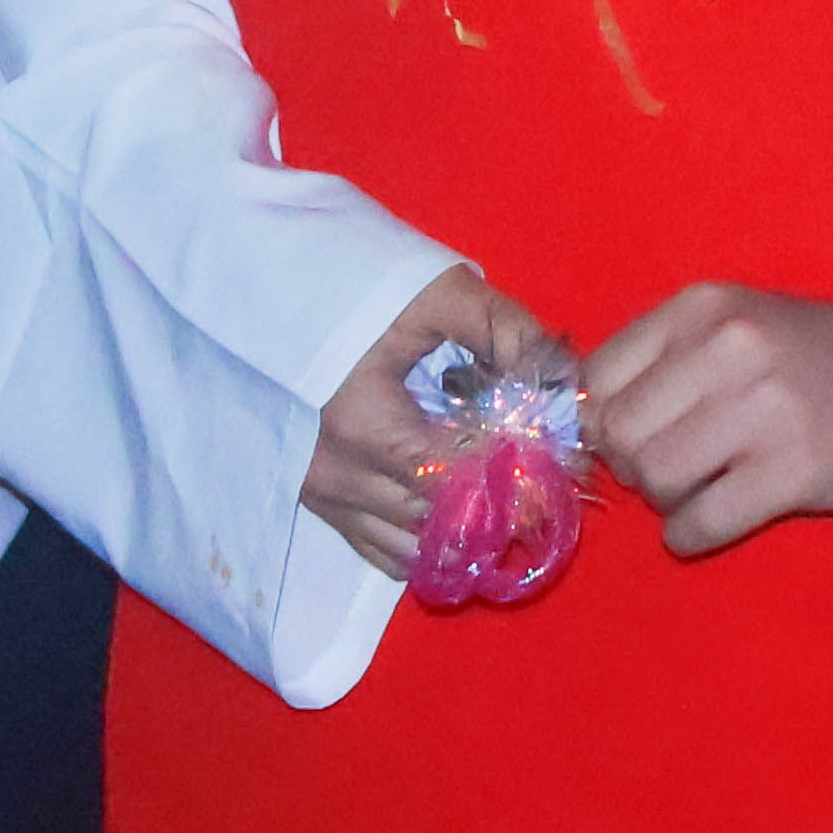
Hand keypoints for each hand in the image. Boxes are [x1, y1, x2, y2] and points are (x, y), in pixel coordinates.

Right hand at [307, 269, 577, 589]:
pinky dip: (424, 541)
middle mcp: (337, 477)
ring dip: (463, 535)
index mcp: (365, 427)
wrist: (266, 283)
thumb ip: (508, 333)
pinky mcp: (312, 499)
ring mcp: (319, 495)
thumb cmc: (353, 281)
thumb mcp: (439, 292)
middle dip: (502, 510)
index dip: (519, 479)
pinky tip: (455, 510)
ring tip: (506, 498)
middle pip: (441, 524)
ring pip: (412, 551)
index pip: (461, 483)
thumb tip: (566, 381)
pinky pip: (379, 549)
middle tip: (549, 487)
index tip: (562, 469)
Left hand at [580, 284, 832, 560]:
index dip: (607, 419)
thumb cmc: (817, 354)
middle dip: (635, 465)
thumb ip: (667, 362)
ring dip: (667, 500)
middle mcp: (727, 348)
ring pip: (655, 479)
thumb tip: (587, 426)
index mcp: (703, 308)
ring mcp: (763, 410)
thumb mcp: (737, 326)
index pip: (598, 380)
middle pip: (620, 436)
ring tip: (704, 488)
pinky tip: (719, 517)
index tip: (640, 434)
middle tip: (677, 466)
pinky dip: (692, 534)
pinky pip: (701, 524)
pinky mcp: (794, 470)